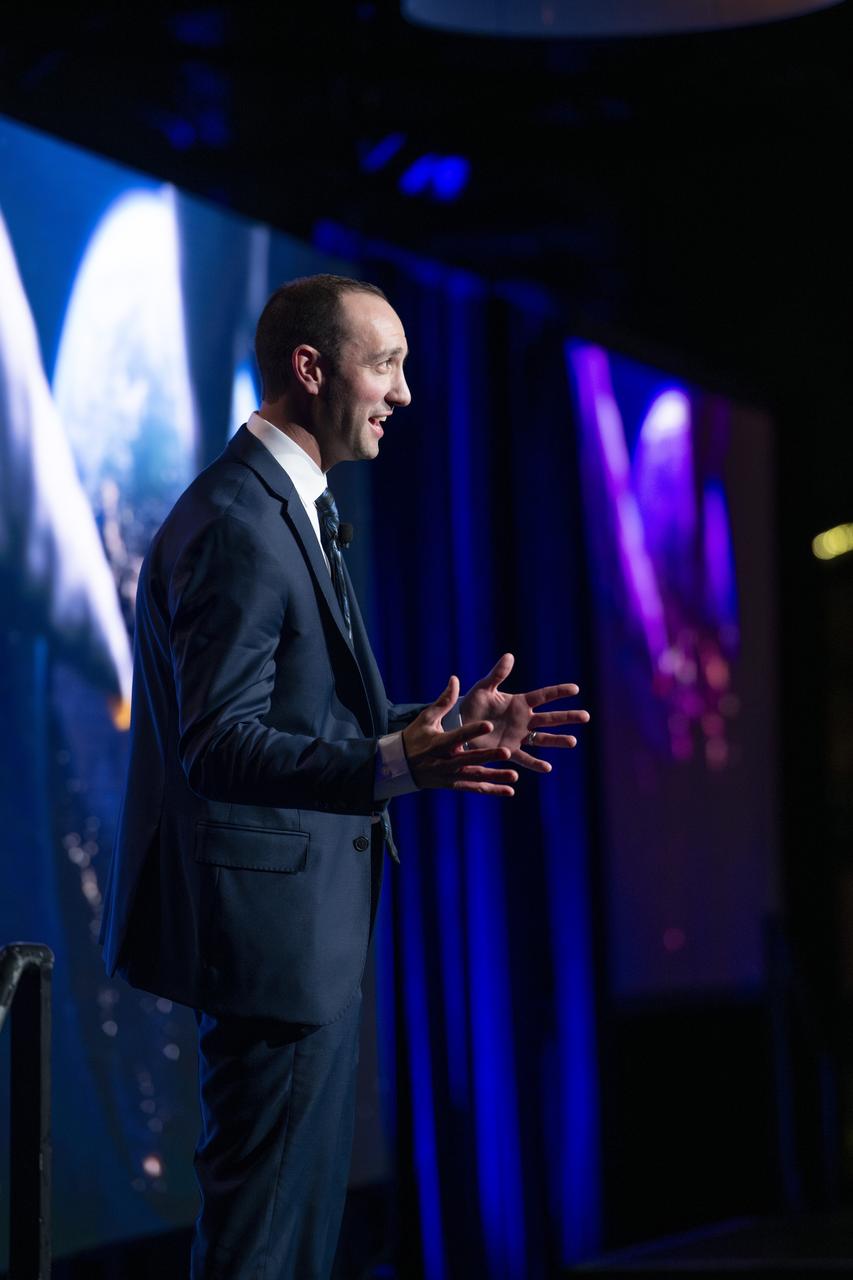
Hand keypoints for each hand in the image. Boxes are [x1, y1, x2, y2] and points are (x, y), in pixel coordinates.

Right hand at [402, 676, 518, 794]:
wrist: (398, 767)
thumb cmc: (414, 737)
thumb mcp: (426, 718)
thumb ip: (444, 701)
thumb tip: (455, 679)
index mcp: (439, 743)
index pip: (458, 736)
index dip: (473, 731)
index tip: (489, 725)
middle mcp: (445, 761)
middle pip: (470, 759)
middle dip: (488, 756)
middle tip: (508, 752)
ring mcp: (449, 776)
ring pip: (475, 777)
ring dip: (495, 777)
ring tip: (514, 775)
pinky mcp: (452, 785)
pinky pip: (474, 789)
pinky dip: (491, 790)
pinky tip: (509, 791)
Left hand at [459, 652, 588, 773]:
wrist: (460, 725)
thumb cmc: (471, 704)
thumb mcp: (484, 688)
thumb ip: (497, 674)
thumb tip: (509, 656)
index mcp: (519, 703)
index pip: (543, 696)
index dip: (558, 692)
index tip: (575, 688)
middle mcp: (523, 719)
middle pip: (550, 718)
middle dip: (568, 717)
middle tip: (586, 716)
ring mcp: (518, 736)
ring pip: (543, 739)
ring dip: (558, 740)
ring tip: (573, 742)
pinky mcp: (509, 750)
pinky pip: (525, 758)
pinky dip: (535, 764)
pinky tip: (547, 768)